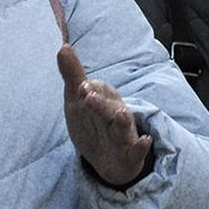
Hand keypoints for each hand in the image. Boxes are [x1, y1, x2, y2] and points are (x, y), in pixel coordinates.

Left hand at [58, 44, 155, 186]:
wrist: (111, 162)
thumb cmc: (94, 124)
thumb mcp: (79, 101)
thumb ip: (73, 75)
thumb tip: (63, 47)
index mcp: (105, 101)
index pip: (99, 91)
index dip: (90, 89)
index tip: (81, 86)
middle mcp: (116, 116)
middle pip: (109, 107)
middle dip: (100, 102)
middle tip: (88, 95)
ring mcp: (124, 136)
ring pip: (123, 127)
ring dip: (123, 120)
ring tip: (121, 113)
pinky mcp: (130, 156)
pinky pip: (137, 152)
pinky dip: (142, 147)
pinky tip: (145, 141)